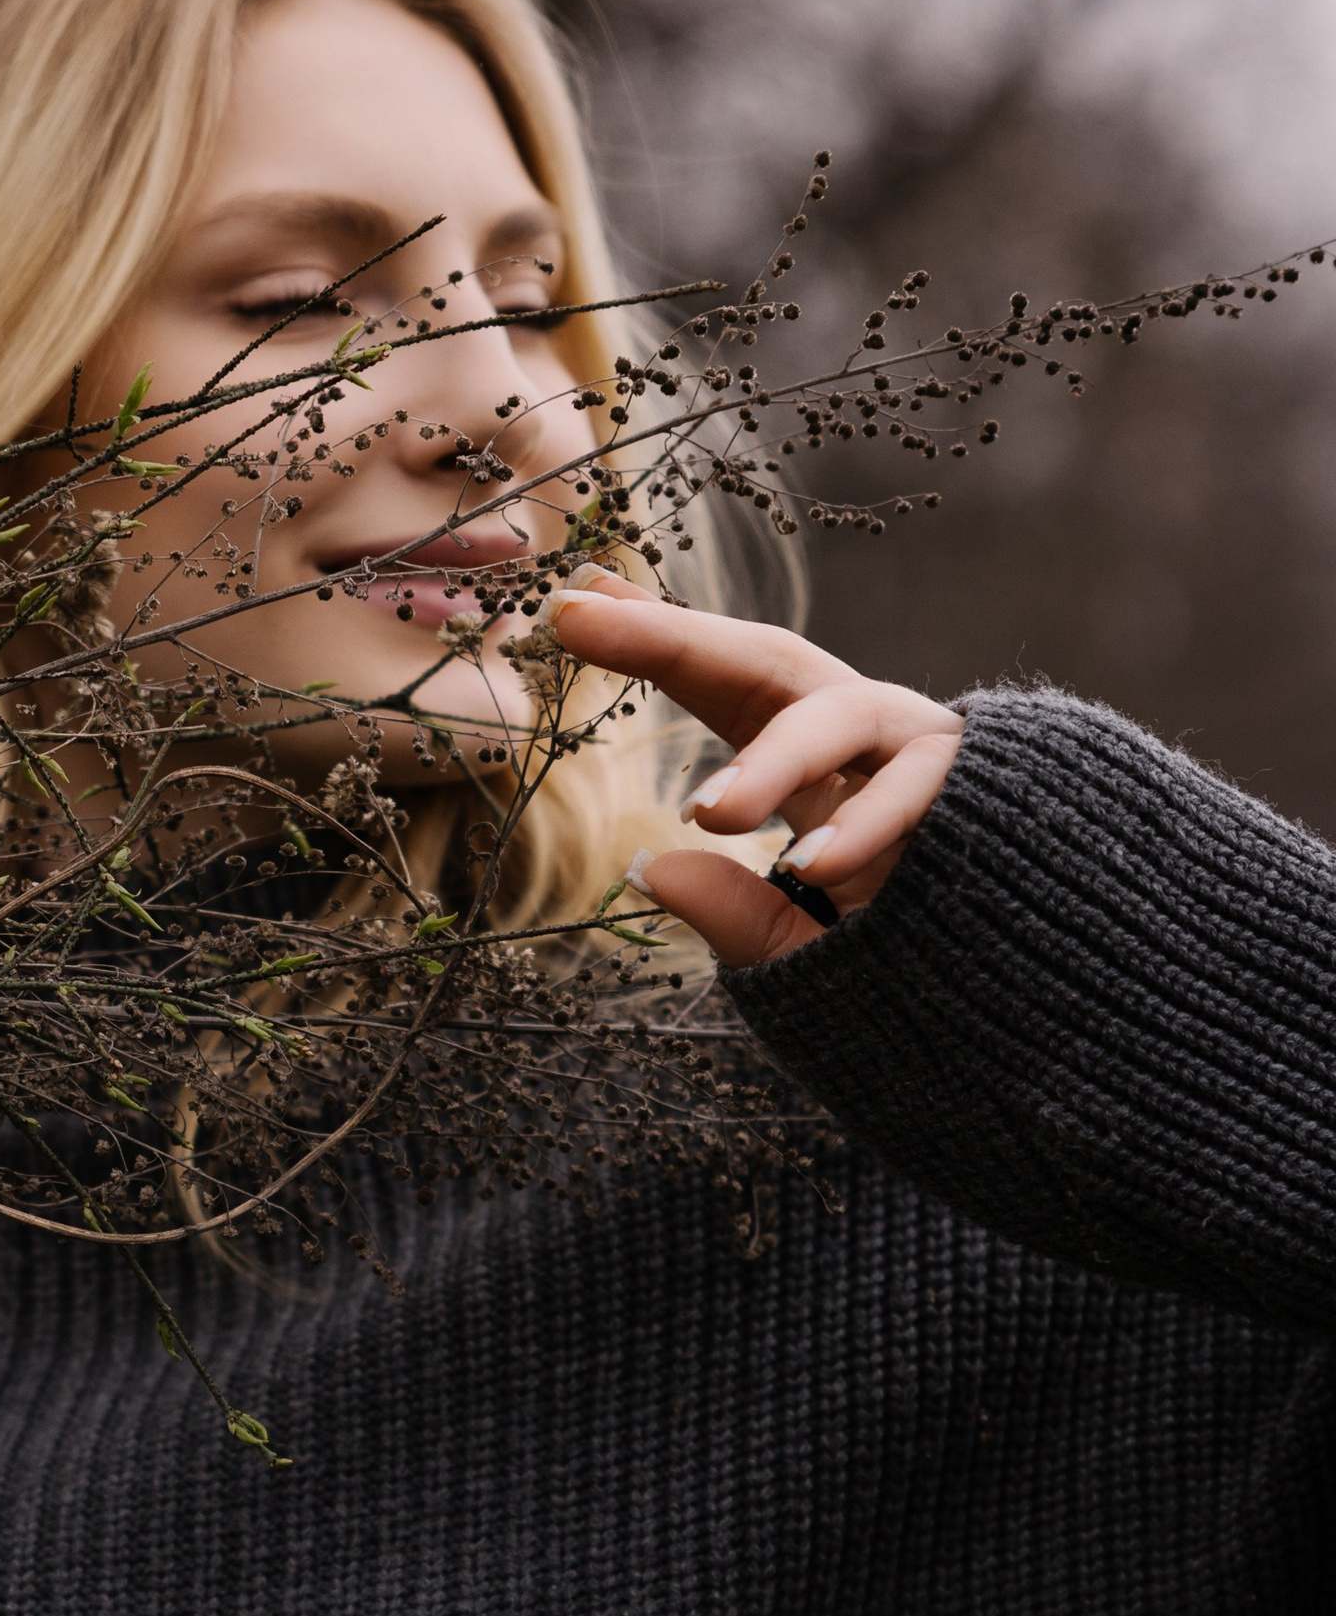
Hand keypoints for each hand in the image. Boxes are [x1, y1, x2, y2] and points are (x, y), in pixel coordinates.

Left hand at [544, 575, 963, 967]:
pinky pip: (924, 790)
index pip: (729, 691)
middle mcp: (870, 743)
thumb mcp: (797, 955)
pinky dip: (870, 825)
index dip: (655, 646)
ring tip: (713, 812)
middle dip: (681, 638)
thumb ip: (733, 915)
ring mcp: (931, 760)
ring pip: (849, 714)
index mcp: (819, 769)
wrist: (1044, 1007)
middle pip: (776, 664)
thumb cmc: (911, 981)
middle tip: (587, 621)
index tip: (571, 608)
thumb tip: (653, 868)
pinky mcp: (989, 795)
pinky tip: (814, 867)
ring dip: (775, 761)